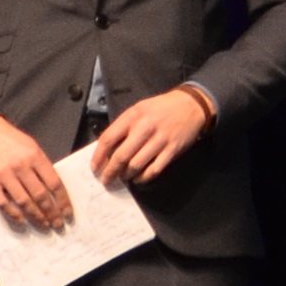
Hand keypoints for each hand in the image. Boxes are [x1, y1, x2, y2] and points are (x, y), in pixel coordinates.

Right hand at [0, 114, 72, 231]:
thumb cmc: (11, 139)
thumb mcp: (31, 146)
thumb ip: (41, 165)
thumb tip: (54, 188)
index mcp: (35, 156)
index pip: (54, 182)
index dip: (63, 200)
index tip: (67, 213)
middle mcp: (21, 166)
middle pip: (40, 195)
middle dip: (52, 213)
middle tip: (58, 224)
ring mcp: (4, 175)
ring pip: (24, 201)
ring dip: (36, 216)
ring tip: (44, 225)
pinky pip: (3, 203)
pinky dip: (14, 214)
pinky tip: (22, 221)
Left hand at [91, 83, 216, 185]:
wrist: (190, 105)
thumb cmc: (160, 108)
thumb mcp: (139, 109)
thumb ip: (123, 126)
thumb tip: (107, 149)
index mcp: (133, 116)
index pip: (109, 138)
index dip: (98, 156)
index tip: (94, 167)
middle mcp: (145, 128)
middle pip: (121, 156)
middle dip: (110, 172)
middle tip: (106, 180)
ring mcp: (159, 140)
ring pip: (136, 165)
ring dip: (126, 175)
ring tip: (123, 178)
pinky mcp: (172, 150)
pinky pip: (154, 170)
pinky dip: (143, 178)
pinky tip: (138, 178)